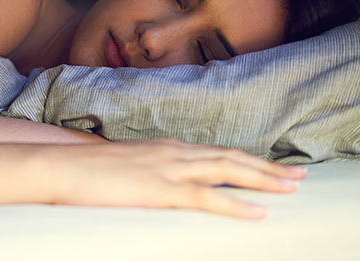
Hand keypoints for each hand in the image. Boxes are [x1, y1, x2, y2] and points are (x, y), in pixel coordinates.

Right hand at [43, 138, 304, 219]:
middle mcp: (174, 153)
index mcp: (166, 148)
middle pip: (231, 158)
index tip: (272, 167)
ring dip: (263, 180)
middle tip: (299, 176)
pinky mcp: (160, 191)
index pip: (216, 151)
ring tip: (291, 188)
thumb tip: (160, 183)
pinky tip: (258, 213)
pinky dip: (236, 206)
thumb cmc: (87, 170)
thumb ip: (149, 171)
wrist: (60, 166)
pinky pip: (206, 199)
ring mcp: (168, 170)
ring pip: (227, 171)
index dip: (247, 160)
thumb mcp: (126, 167)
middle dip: (267, 168)